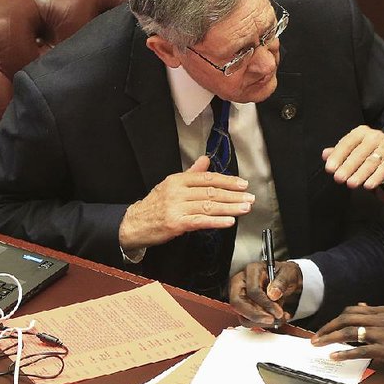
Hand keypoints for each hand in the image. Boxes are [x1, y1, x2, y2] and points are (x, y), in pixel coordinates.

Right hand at [119, 155, 254, 250]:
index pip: (207, 178)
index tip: (243, 184)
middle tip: (250, 198)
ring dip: (230, 208)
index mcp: (178, 180)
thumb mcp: (171, 185)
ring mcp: (176, 208)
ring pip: (208, 206)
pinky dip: (216, 221)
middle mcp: (177, 192)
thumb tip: (205, 160)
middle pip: (211, 192)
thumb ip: (191, 173)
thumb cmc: (154, 205)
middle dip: (233, 195)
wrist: (133, 224)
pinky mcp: (176, 224)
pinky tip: (229, 221)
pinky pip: (200, 221)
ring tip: (245, 208)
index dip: (227, 181)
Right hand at [229, 261, 303, 327]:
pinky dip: (261, 324)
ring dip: (260, 322)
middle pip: (238, 303)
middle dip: (256, 315)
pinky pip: (247, 320)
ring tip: (278, 319)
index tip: (278, 311)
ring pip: (242, 315)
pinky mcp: (243, 308)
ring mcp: (240, 295)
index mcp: (252, 270)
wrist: (289, 283)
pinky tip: (275, 319)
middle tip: (272, 320)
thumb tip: (273, 294)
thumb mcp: (289, 273)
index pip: (252, 290)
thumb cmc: (286, 275)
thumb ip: (282, 281)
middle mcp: (242, 282)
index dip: (265, 303)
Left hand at [311, 304, 383, 366]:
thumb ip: (383, 313)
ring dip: (330, 338)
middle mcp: (382, 319)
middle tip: (316, 336)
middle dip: (328, 327)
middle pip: (347, 318)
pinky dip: (345, 352)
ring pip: (349, 332)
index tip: (328, 325)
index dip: (338, 317)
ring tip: (318, 344)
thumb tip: (364, 307)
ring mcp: (383, 334)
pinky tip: (335, 356)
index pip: (354, 310)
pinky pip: (360, 350)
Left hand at [323, 125, 383, 189]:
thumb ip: (340, 152)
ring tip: (351, 184)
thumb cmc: (371, 152)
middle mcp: (374, 136)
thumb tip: (324, 155)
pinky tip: (368, 186)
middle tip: (338, 178)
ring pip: (371, 162)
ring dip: (360, 174)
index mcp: (361, 132)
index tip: (330, 168)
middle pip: (359, 153)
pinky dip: (376, 177)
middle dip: (348, 167)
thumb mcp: (355, 149)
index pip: (347, 143)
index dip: (338, 155)